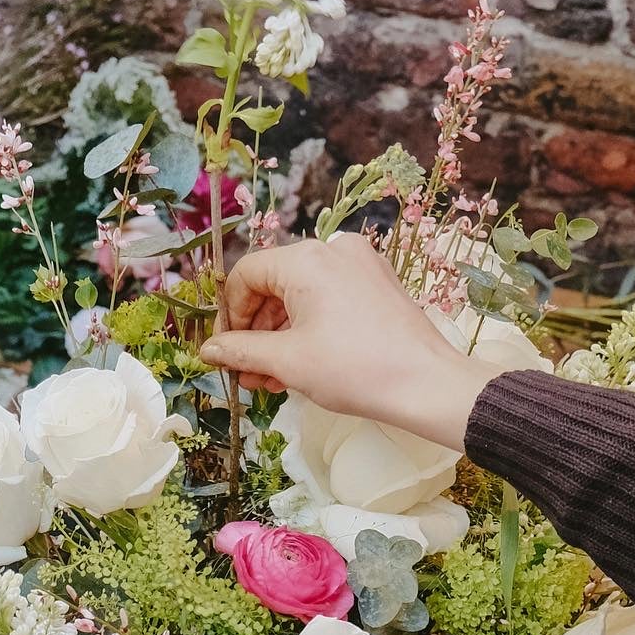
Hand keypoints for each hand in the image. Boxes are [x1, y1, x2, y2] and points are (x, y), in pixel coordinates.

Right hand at [200, 234, 496, 451]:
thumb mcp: (287, 362)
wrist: (426, 385)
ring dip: (281, 335)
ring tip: (271, 378)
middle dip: (256, 330)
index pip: (246, 273)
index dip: (229, 314)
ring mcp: (360, 264)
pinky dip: (310, 327)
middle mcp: (333, 249)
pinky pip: (330, 298)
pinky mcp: (378, 283)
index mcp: (306, 258)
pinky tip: (301, 365)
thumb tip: (208, 350)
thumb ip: (240, 350)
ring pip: (302, 294)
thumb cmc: (354, 370)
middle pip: (274, 283)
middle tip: (247, 372)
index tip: (227, 351)